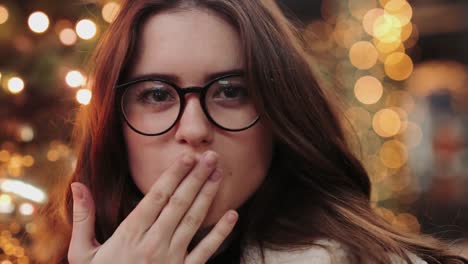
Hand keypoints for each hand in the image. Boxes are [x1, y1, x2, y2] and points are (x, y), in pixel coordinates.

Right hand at [68, 151, 238, 263]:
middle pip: (179, 204)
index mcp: (129, 234)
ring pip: (193, 221)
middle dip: (196, 178)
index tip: (187, 157)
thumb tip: (77, 184)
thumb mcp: (83, 253)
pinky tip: (232, 215)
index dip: (174, 175)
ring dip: (208, 196)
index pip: (157, 197)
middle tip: (210, 157)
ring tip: (219, 175)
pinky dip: (220, 233)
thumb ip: (83, 218)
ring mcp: (171, 259)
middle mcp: (153, 243)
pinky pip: (205, 251)